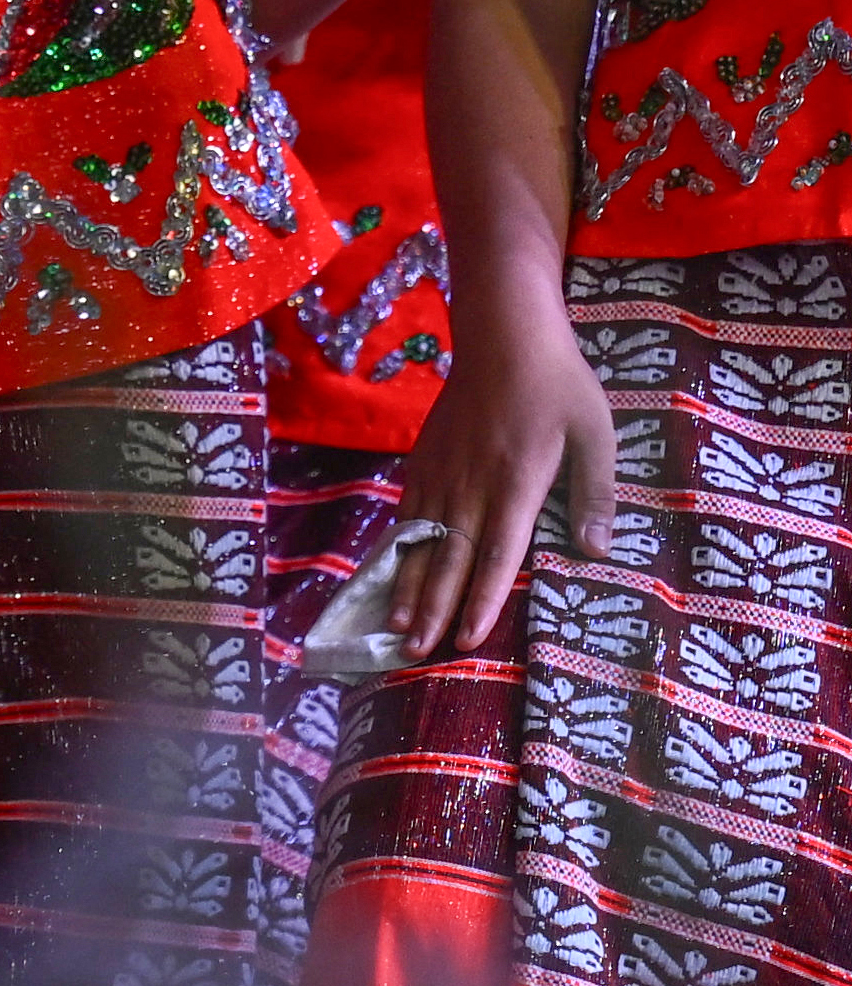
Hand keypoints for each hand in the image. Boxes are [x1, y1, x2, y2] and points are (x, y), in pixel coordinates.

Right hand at [388, 314, 617, 660]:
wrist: (504, 333)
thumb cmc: (559, 384)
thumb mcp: (596, 434)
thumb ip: (596, 494)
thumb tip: (597, 551)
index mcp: (516, 483)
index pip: (496, 554)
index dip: (479, 600)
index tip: (466, 639)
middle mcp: (470, 484)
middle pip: (447, 557)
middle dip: (431, 609)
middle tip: (414, 652)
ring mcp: (441, 471)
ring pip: (419, 540)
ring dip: (406, 586)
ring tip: (395, 626)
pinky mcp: (424, 459)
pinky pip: (407, 512)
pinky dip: (396, 547)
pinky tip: (388, 572)